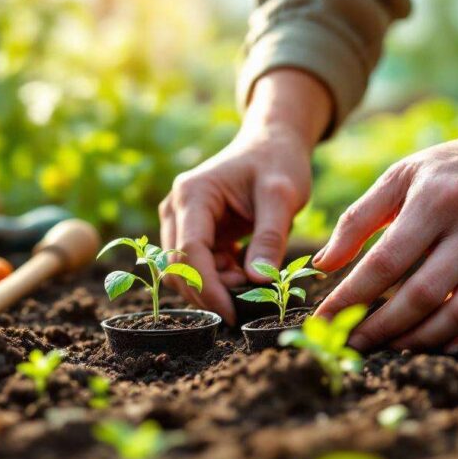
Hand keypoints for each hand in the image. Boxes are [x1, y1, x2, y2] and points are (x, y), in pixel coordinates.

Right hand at [159, 69, 330, 323]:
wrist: (271, 144)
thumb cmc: (277, 163)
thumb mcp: (282, 196)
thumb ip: (270, 238)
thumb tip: (258, 281)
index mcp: (192, 194)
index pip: (189, 251)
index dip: (207, 287)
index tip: (233, 314)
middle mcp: (175, 208)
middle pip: (178, 267)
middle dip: (210, 290)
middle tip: (250, 298)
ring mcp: (179, 221)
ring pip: (182, 272)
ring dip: (213, 286)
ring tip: (250, 277)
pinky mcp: (190, 232)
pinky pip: (195, 267)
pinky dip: (217, 278)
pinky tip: (245, 271)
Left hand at [314, 50, 457, 351]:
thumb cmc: (453, 169)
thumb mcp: (402, 176)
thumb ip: (358, 219)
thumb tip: (322, 265)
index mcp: (435, 202)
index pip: (385, 263)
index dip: (350, 297)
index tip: (324, 320)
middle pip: (421, 295)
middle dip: (380, 327)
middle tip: (352, 343)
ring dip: (420, 339)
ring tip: (390, 346)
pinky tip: (443, 346)